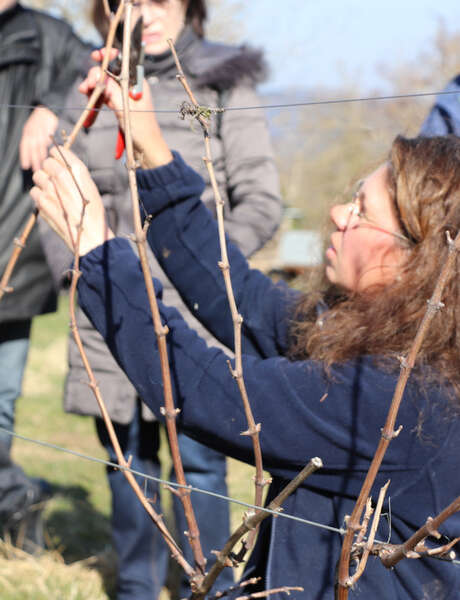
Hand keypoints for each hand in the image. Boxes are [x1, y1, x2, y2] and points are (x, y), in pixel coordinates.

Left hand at [19, 106, 57, 170]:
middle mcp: (31, 131)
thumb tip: (37, 155)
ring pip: (38, 145)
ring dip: (40, 156)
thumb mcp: (33, 130)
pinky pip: (46, 139)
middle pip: (31, 148)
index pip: (23, 146)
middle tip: (35, 169)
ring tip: (42, 165)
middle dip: (33, 160)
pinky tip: (48, 154)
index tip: (25, 166)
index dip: (24, 157)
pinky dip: (46, 148)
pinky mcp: (47, 128)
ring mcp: (39, 130)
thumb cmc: (40, 121)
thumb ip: (34, 142)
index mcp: (26, 132)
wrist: (46, 109)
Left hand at [30, 146, 113, 255]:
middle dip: (50, 169)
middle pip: (46, 162)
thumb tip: (63, 165)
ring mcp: (50, 189)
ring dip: (43, 181)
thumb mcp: (91, 188)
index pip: (57, 151)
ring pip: (37, 175)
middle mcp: (62, 176)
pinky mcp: (42, 202)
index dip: (57, 157)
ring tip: (53, 192)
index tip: (60, 165)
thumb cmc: (93, 213)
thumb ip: (76, 174)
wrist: (89, 236)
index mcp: (78, 171)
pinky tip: (50, 202)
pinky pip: (34, 191)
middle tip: (56, 181)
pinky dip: (40, 195)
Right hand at [79, 49, 171, 167]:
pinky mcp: (118, 105)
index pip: (122, 61)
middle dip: (95, 76)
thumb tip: (99, 73)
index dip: (109, 55)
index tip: (96, 56)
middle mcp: (130, 86)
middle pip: (109, 72)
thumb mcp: (125, 108)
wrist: (146, 149)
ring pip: (104, 84)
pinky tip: (89, 104)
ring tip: (84, 93)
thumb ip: (112, 89)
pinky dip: (95, 98)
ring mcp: (123, 95)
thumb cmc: (142, 130)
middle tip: (86, 86)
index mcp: (137, 82)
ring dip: (92, 87)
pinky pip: (104, 96)